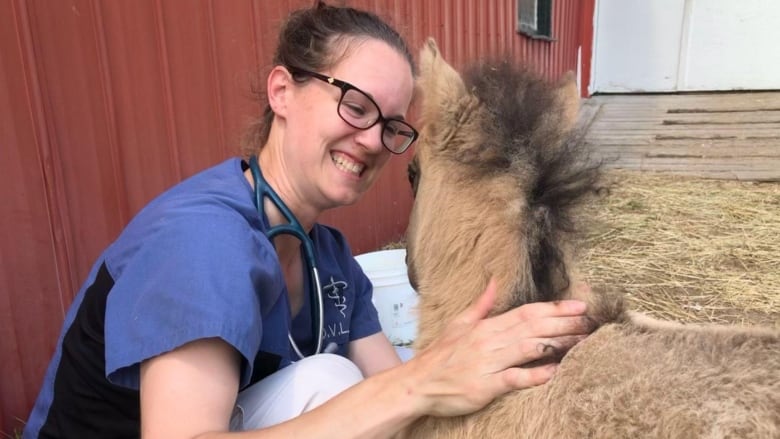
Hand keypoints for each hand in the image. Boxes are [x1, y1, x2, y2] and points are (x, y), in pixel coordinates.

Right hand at [405, 280, 591, 416]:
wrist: (419, 383)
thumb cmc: (441, 356)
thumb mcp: (460, 324)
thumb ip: (482, 304)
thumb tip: (495, 281)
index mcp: (487, 326)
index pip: (527, 312)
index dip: (554, 308)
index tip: (579, 306)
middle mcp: (491, 340)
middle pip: (533, 327)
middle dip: (564, 324)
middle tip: (591, 322)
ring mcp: (489, 362)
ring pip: (529, 348)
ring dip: (557, 343)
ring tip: (582, 342)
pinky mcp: (486, 385)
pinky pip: (515, 377)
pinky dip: (535, 374)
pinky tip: (555, 371)